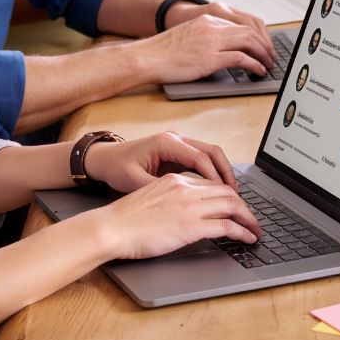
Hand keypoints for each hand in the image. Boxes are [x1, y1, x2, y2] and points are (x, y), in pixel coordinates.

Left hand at [85, 131, 238, 192]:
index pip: (201, 158)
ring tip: (231, 194)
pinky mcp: (177, 151)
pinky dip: (211, 173)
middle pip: (212, 152)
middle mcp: (176, 139)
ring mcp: (178, 143)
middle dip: (226, 173)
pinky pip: (201, 160)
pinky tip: (215, 190)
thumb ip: (161, 188)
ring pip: (210, 154)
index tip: (225, 196)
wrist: (103, 159)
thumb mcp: (135, 182)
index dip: (215, 178)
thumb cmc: (117, 168)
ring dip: (221, 173)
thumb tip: (184, 200)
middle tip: (236, 195)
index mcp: (167, 143)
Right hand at [92, 173, 259, 260]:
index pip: (212, 183)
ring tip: (256, 230)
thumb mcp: (150, 199)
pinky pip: (227, 226)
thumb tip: (183, 212)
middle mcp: (186, 189)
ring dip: (249, 219)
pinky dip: (242, 231)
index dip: (228, 195)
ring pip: (233, 206)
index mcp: (176, 180)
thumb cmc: (123, 220)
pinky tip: (248, 238)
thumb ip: (170, 200)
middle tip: (252, 219)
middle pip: (227, 192)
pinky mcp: (191, 226)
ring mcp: (190, 207)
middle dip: (244, 206)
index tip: (236, 206)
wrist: (111, 228)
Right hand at [129, 13, 274, 84]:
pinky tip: (258, 70)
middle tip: (271, 56)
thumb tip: (223, 49)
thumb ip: (206, 36)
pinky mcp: (210, 58)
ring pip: (249, 42)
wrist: (146, 57)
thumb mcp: (188, 36)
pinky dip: (254, 64)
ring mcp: (211, 41)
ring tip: (268, 64)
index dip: (256, 35)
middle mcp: (212, 26)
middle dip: (264, 44)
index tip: (262, 45)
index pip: (240, 23)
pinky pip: (241, 58)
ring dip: (263, 54)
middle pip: (249, 31)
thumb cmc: (162, 51)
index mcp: (207, 19)